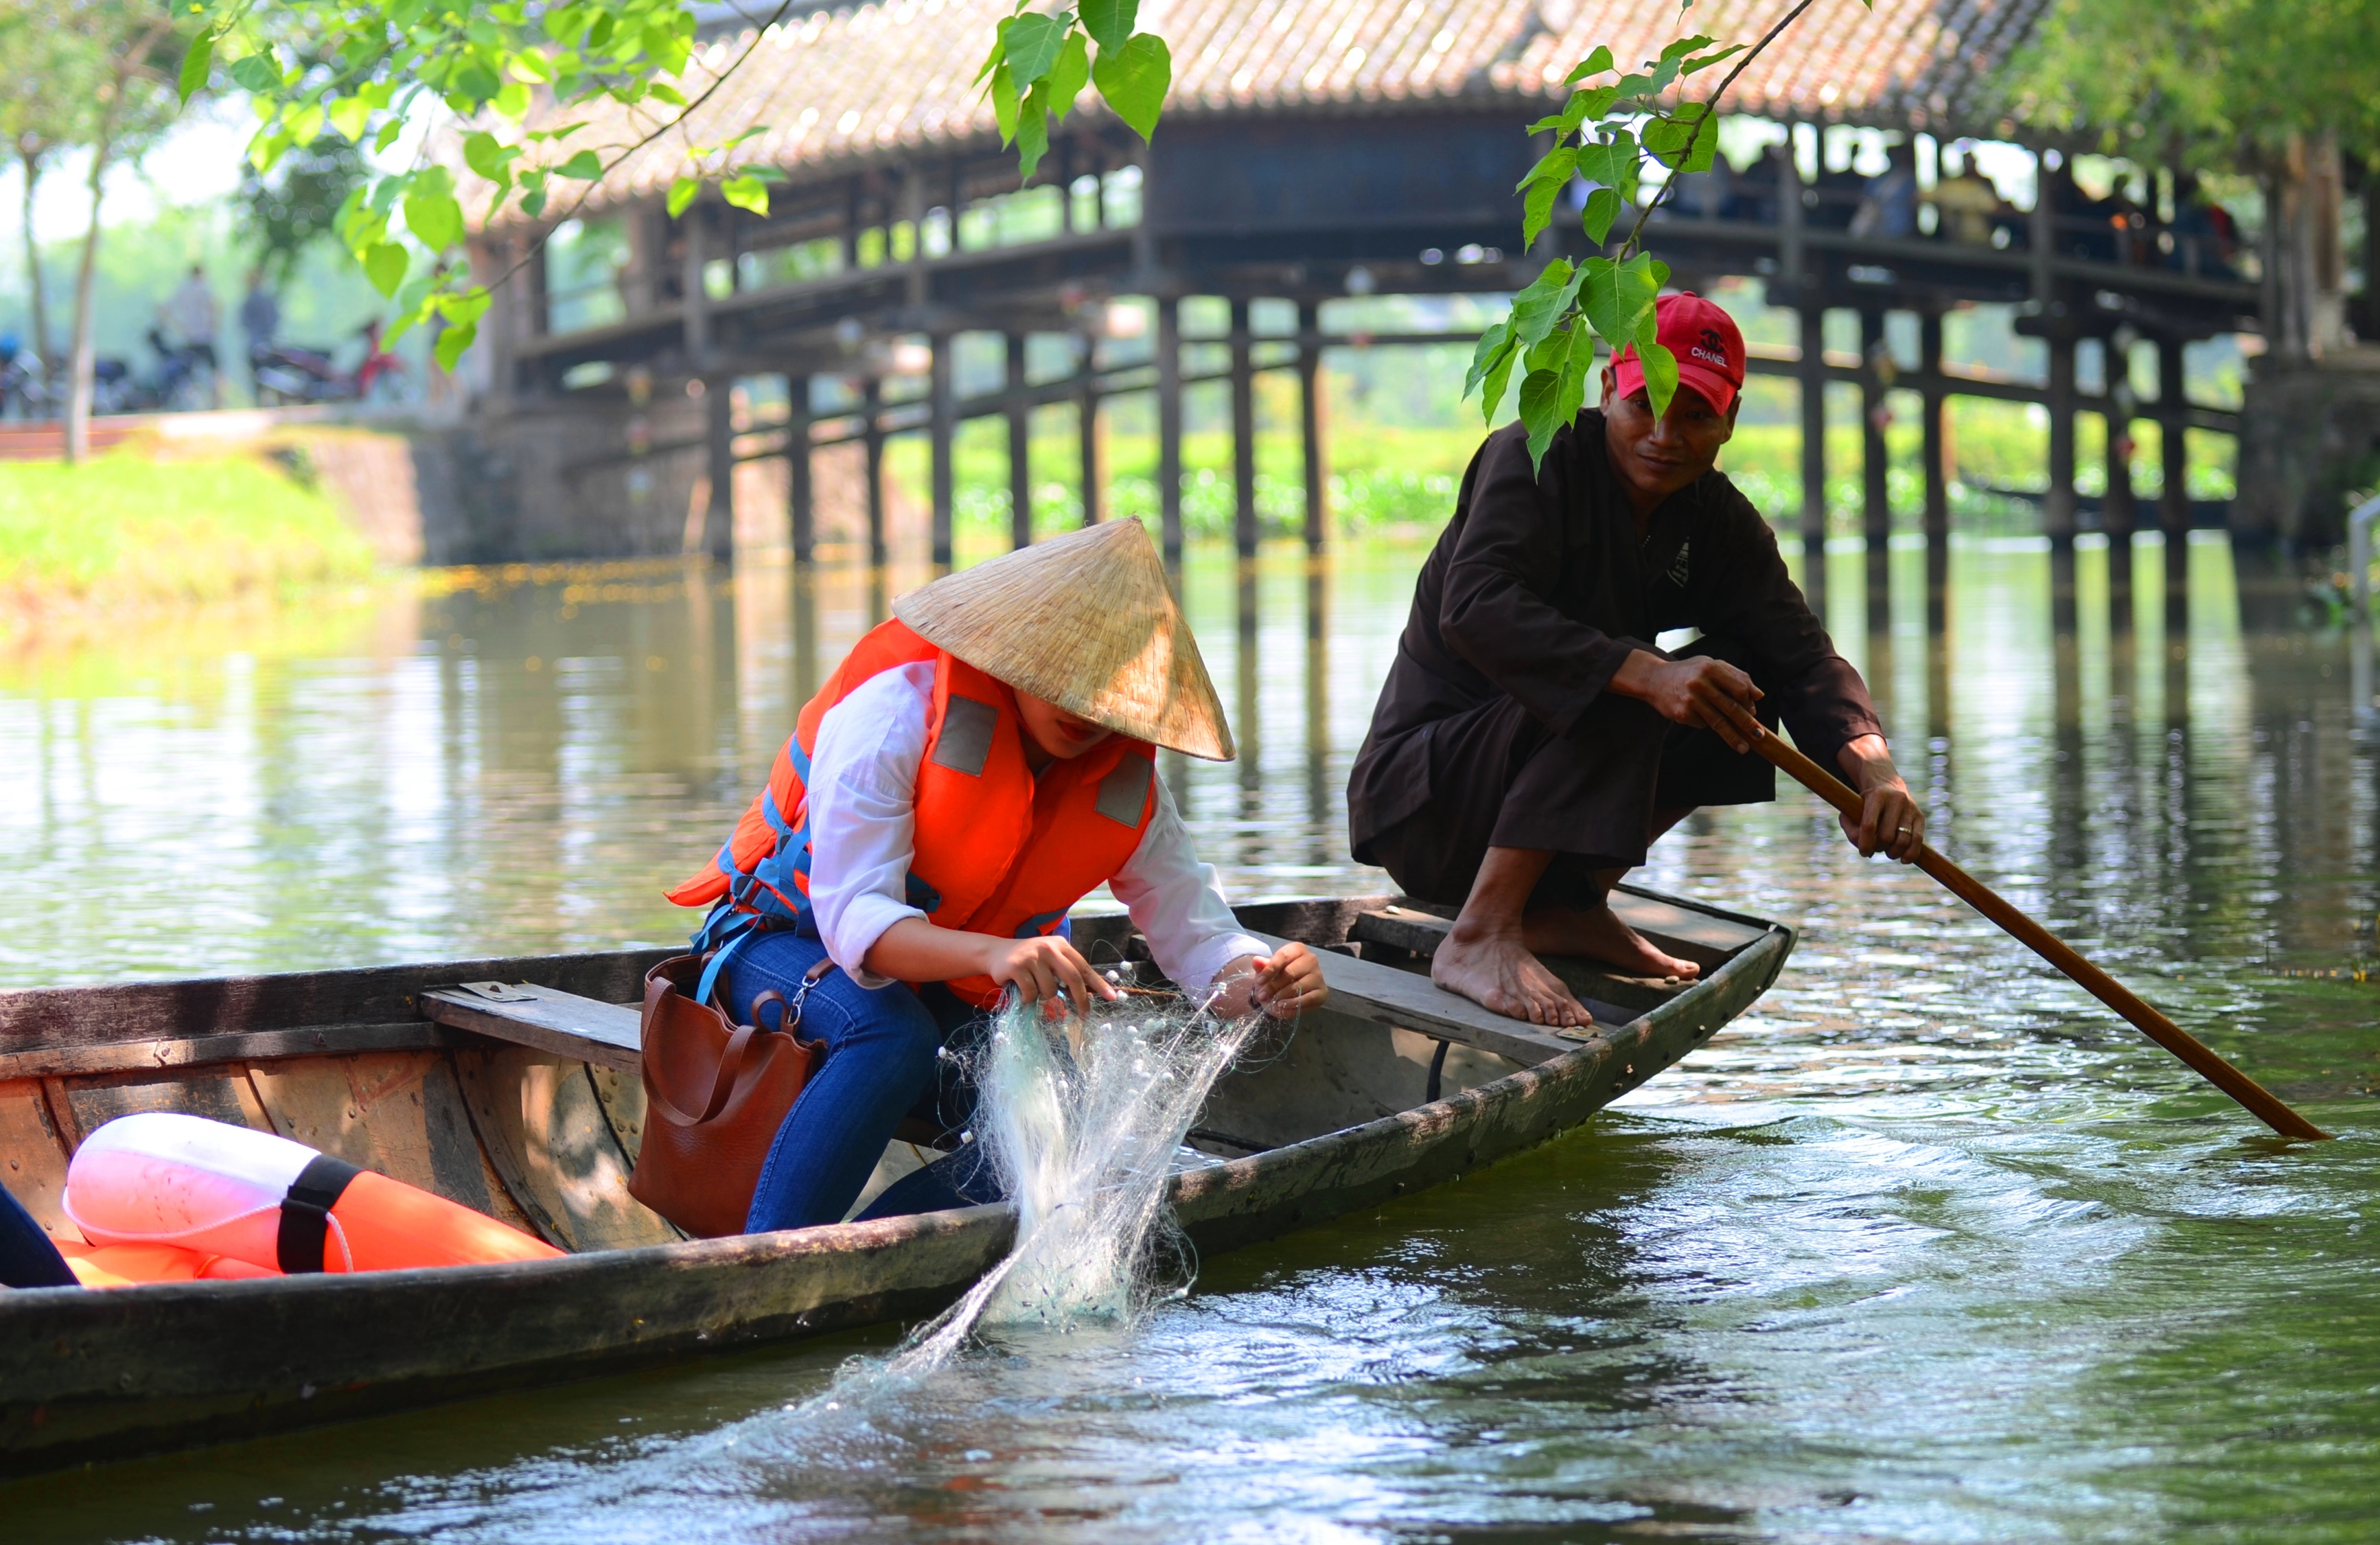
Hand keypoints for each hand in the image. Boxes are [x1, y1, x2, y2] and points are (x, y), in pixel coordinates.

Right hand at [982, 934, 1121, 1013]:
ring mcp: (1032, 956)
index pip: (1083, 966)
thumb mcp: (1050, 961)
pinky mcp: (1016, 966)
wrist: (995, 952)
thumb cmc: (1029, 961)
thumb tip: (1087, 995)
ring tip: (1034, 990)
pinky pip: (1031, 993)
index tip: (1112, 997)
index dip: (1098, 983)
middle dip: (1080, 999)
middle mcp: (1048, 948)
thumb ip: (1066, 973)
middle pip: (1072, 978)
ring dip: (1044, 997)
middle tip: (1084, 1015)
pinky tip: (1022, 992)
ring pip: (1050, 990)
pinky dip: (1028, 999)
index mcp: (1061, 945)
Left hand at [1210, 944, 1329, 1019]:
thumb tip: (1256, 961)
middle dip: (1273, 986)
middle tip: (1262, 995)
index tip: (1258, 981)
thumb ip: (1262, 966)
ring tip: (1271, 1002)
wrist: (1288, 990)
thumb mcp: (1267, 970)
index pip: (1283, 956)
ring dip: (1281, 996)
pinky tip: (1283, 1006)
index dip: (1269, 970)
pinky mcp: (1322, 992)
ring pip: (1298, 986)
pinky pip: (1307, 999)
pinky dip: (1293, 1004)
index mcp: (1297, 949)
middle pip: (1290, 972)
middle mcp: (1311, 959)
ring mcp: (1318, 976)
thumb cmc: (1277, 976)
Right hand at [1609, 650, 1763, 751]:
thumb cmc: (1688, 672)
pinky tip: (1699, 714)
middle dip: (1747, 723)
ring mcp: (1690, 699)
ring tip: (1744, 748)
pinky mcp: (1681, 713)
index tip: (1754, 712)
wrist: (1654, 679)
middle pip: (1731, 707)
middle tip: (1759, 735)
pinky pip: (1702, 724)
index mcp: (1710, 667)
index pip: (1738, 688)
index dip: (1748, 701)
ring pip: (1718, 722)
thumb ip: (1736, 676)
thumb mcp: (1711, 665)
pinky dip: (1706, 722)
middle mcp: (1700, 683)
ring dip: (1733, 737)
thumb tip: (1759, 696)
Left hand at [1838, 735, 1922, 860]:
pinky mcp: (1920, 816)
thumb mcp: (1851, 809)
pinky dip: (1911, 854)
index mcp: (1877, 796)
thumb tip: (1863, 847)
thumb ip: (1850, 828)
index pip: (1869, 825)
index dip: (1865, 843)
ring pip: (1903, 840)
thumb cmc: (1866, 802)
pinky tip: (1903, 859)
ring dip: (1893, 853)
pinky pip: (1918, 840)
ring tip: (1887, 852)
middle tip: (1875, 848)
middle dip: (1879, 847)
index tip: (1864, 852)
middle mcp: (1896, 800)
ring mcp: (1910, 808)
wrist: (1888, 785)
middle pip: (1886, 836)